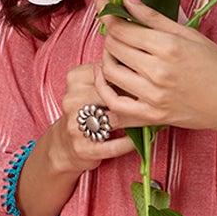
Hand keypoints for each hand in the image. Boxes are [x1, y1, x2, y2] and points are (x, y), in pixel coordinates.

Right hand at [49, 61, 143, 175]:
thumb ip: (112, 74)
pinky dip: (129, 143)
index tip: (145, 83)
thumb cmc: (87, 110)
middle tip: (152, 102)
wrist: (64, 144)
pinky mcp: (83, 148)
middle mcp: (72, 100)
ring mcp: (76, 125)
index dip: (131, 78)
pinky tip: (137, 139)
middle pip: (113, 97)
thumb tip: (144, 67)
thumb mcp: (92, 85)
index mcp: (75, 79)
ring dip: (135, 120)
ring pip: (114, 120)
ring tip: (149, 119)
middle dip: (134, 100)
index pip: (109, 73)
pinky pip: (115, 145)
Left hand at [96, 0, 216, 138]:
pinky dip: (104, 91)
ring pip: (109, 73)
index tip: (102, 4)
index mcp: (168, 47)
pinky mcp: (152, 116)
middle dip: (109, 35)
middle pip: (113, 48)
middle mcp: (157, 72)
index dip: (107, 13)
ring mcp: (153, 97)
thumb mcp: (189, 34)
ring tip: (115, 53)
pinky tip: (106, 79)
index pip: (121, 28)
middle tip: (116, 30)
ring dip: (105, 59)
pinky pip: (116, 106)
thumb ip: (153, 17)